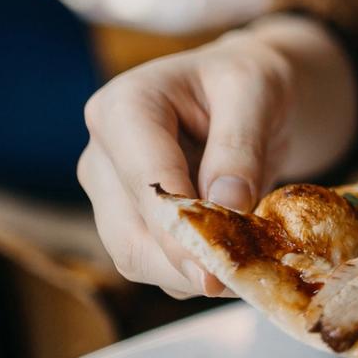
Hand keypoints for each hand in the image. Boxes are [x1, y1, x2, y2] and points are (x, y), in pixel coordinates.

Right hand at [78, 18, 353, 298]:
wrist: (248, 95)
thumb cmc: (247, 80)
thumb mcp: (256, 92)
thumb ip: (240, 147)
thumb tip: (228, 205)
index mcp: (122, 108)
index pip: (144, 185)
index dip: (178, 232)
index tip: (217, 271)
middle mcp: (102, 156)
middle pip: (131, 236)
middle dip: (190, 264)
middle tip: (251, 277)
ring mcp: (112, 195)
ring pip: (141, 260)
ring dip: (197, 273)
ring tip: (254, 263)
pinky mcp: (132, 223)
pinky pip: (160, 266)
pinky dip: (199, 270)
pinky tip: (240, 257)